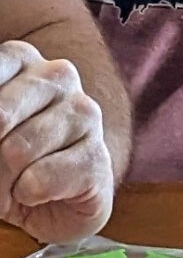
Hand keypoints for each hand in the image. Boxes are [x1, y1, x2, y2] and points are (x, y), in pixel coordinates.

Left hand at [0, 41, 114, 243]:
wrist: (47, 199)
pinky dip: (26, 196)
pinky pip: (39, 181)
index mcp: (20, 58)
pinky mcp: (98, 158)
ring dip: (1, 182)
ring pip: (17, 151)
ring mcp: (86, 115)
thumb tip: (0, 128)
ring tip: (10, 184)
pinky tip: (38, 192)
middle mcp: (59, 76)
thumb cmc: (2, 155)